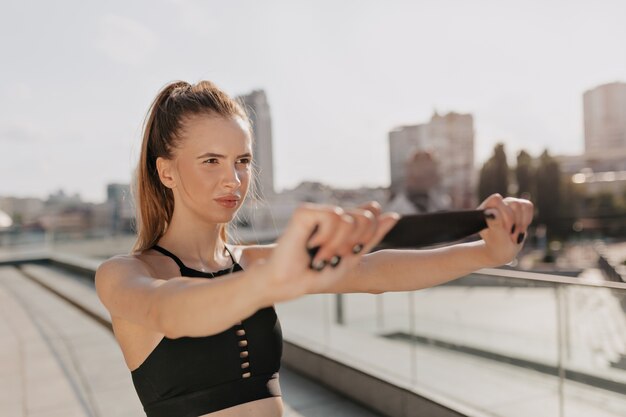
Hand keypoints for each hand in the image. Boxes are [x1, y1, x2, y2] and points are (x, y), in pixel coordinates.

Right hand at [262, 201, 398, 302]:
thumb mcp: (351, 257)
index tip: (347, 254)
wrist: (289, 283)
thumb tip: (394, 215)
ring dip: (337, 244)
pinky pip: (334, 216)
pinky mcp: (305, 211)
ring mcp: (317, 211)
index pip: (370, 216)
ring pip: (349, 218)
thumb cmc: (316, 274)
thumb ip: (371, 236)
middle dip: (353, 243)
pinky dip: (326, 237)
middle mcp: (330, 213)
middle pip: (365, 217)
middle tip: (332, 257)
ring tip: (320, 254)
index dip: (366, 238)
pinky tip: (311, 243)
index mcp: (341, 223)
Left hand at [477, 193, 533, 266]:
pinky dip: (526, 220)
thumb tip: (491, 212)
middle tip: (510, 235)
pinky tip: (519, 228)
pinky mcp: (518, 206)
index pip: (497, 200)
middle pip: (514, 204)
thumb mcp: (495, 236)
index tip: (505, 229)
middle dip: (515, 223)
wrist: (503, 249)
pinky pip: (528, 206)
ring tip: (513, 233)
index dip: (506, 216)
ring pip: (521, 205)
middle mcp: (495, 204)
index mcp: (485, 209)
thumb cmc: (496, 243)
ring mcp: (506, 203)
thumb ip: (494, 223)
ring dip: (521, 224)